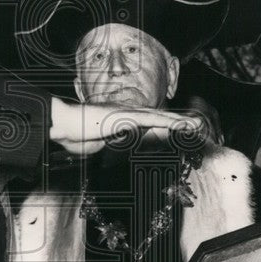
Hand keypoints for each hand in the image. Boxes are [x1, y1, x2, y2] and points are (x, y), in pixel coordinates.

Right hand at [49, 98, 202, 154]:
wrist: (62, 124)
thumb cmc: (72, 135)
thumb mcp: (93, 146)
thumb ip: (104, 145)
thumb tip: (106, 148)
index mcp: (120, 120)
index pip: (148, 122)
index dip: (164, 124)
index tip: (179, 129)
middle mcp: (127, 114)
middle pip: (158, 117)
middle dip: (178, 121)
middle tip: (197, 124)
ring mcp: (128, 114)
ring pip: (160, 117)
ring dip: (180, 121)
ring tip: (198, 124)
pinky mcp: (128, 117)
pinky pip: (154, 120)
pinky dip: (170, 122)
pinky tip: (184, 125)